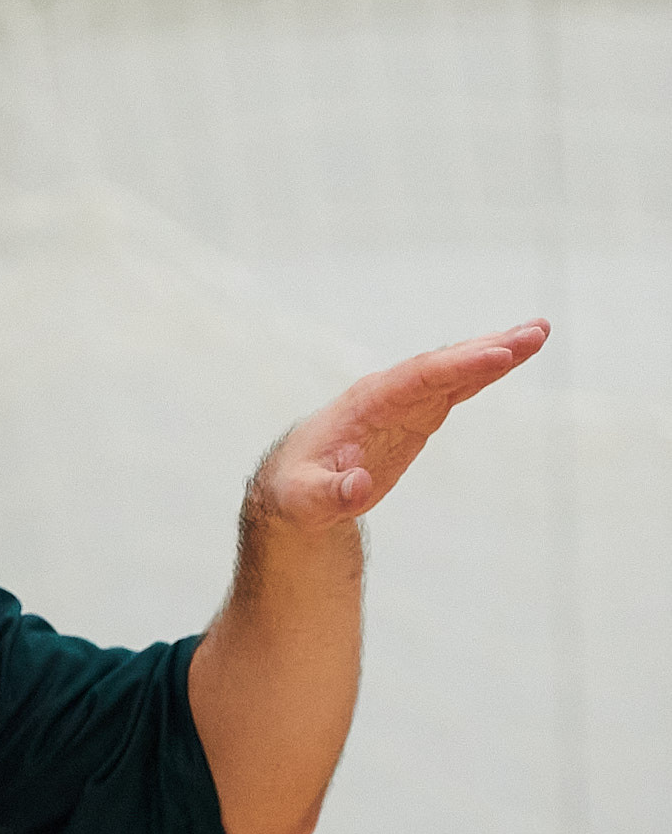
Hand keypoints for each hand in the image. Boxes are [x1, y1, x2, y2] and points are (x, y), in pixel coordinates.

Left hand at [256, 322, 548, 532]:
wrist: (294, 487)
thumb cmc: (297, 492)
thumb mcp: (305, 500)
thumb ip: (330, 494)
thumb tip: (358, 485)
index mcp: (364, 405)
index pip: (417, 379)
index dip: (457, 366)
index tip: (497, 355)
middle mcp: (387, 393)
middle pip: (443, 365)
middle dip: (488, 349)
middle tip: (536, 332)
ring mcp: (403, 401)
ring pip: (455, 371)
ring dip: (495, 353)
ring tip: (539, 334)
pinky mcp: (416, 415)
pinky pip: (456, 389)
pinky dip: (484, 374)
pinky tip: (512, 358)